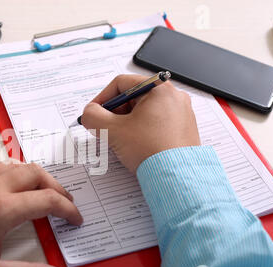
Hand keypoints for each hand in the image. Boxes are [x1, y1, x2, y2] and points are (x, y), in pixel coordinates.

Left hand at [0, 162, 82, 266]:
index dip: (68, 209)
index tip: (74, 218)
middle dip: (57, 186)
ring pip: (17, 165)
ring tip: (43, 191)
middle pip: (36, 173)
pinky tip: (11, 187)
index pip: (48, 200)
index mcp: (0, 210)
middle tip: (64, 201)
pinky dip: (14, 173)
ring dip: (36, 175)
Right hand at [81, 74, 199, 172]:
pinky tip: (135, 146)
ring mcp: (181, 113)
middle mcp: (174, 96)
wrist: (176, 177)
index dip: (102, 98)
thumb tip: (89, 114)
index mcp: (159, 88)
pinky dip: (141, 130)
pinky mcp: (183, 129)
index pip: (121, 83)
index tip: (94, 112)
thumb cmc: (152, 151)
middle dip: (115, 113)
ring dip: (126, 123)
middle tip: (105, 128)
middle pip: (133, 97)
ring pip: (144, 111)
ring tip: (120, 140)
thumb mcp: (112, 131)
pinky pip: (156, 123)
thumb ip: (93, 117)